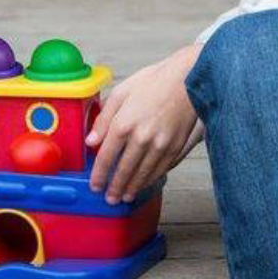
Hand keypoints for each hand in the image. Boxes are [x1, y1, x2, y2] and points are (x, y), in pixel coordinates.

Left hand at [86, 43, 202, 203]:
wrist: (185, 80)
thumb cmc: (152, 82)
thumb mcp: (121, 93)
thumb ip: (104, 119)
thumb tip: (91, 141)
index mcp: (124, 124)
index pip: (106, 157)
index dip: (99, 175)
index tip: (95, 185)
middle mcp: (141, 138)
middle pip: (124, 170)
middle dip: (115, 188)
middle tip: (109, 198)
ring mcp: (160, 145)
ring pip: (143, 174)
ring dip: (132, 188)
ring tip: (125, 197)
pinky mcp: (175, 148)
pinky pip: (160, 170)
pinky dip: (150, 180)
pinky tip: (144, 184)